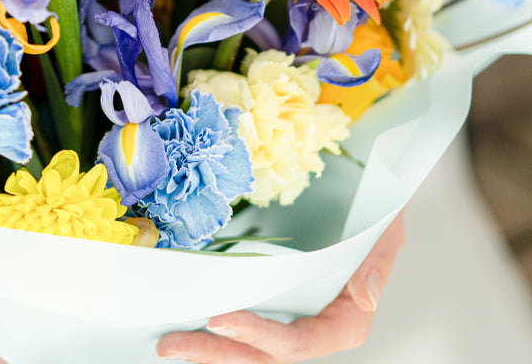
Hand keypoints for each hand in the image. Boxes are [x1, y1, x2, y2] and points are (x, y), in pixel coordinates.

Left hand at [157, 213, 404, 362]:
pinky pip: (248, 327)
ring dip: (211, 350)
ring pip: (251, 348)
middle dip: (218, 353)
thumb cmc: (377, 219)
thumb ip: (378, 263)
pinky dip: (219, 333)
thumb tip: (367, 297)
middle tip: (171, 345)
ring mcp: (295, 320)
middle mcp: (317, 329)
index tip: (218, 319)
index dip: (259, 336)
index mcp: (345, 322)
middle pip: (265, 354)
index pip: (298, 342)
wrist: (368, 206)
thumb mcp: (387, 232)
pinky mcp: (279, 307)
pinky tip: (188, 326)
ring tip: (169, 345)